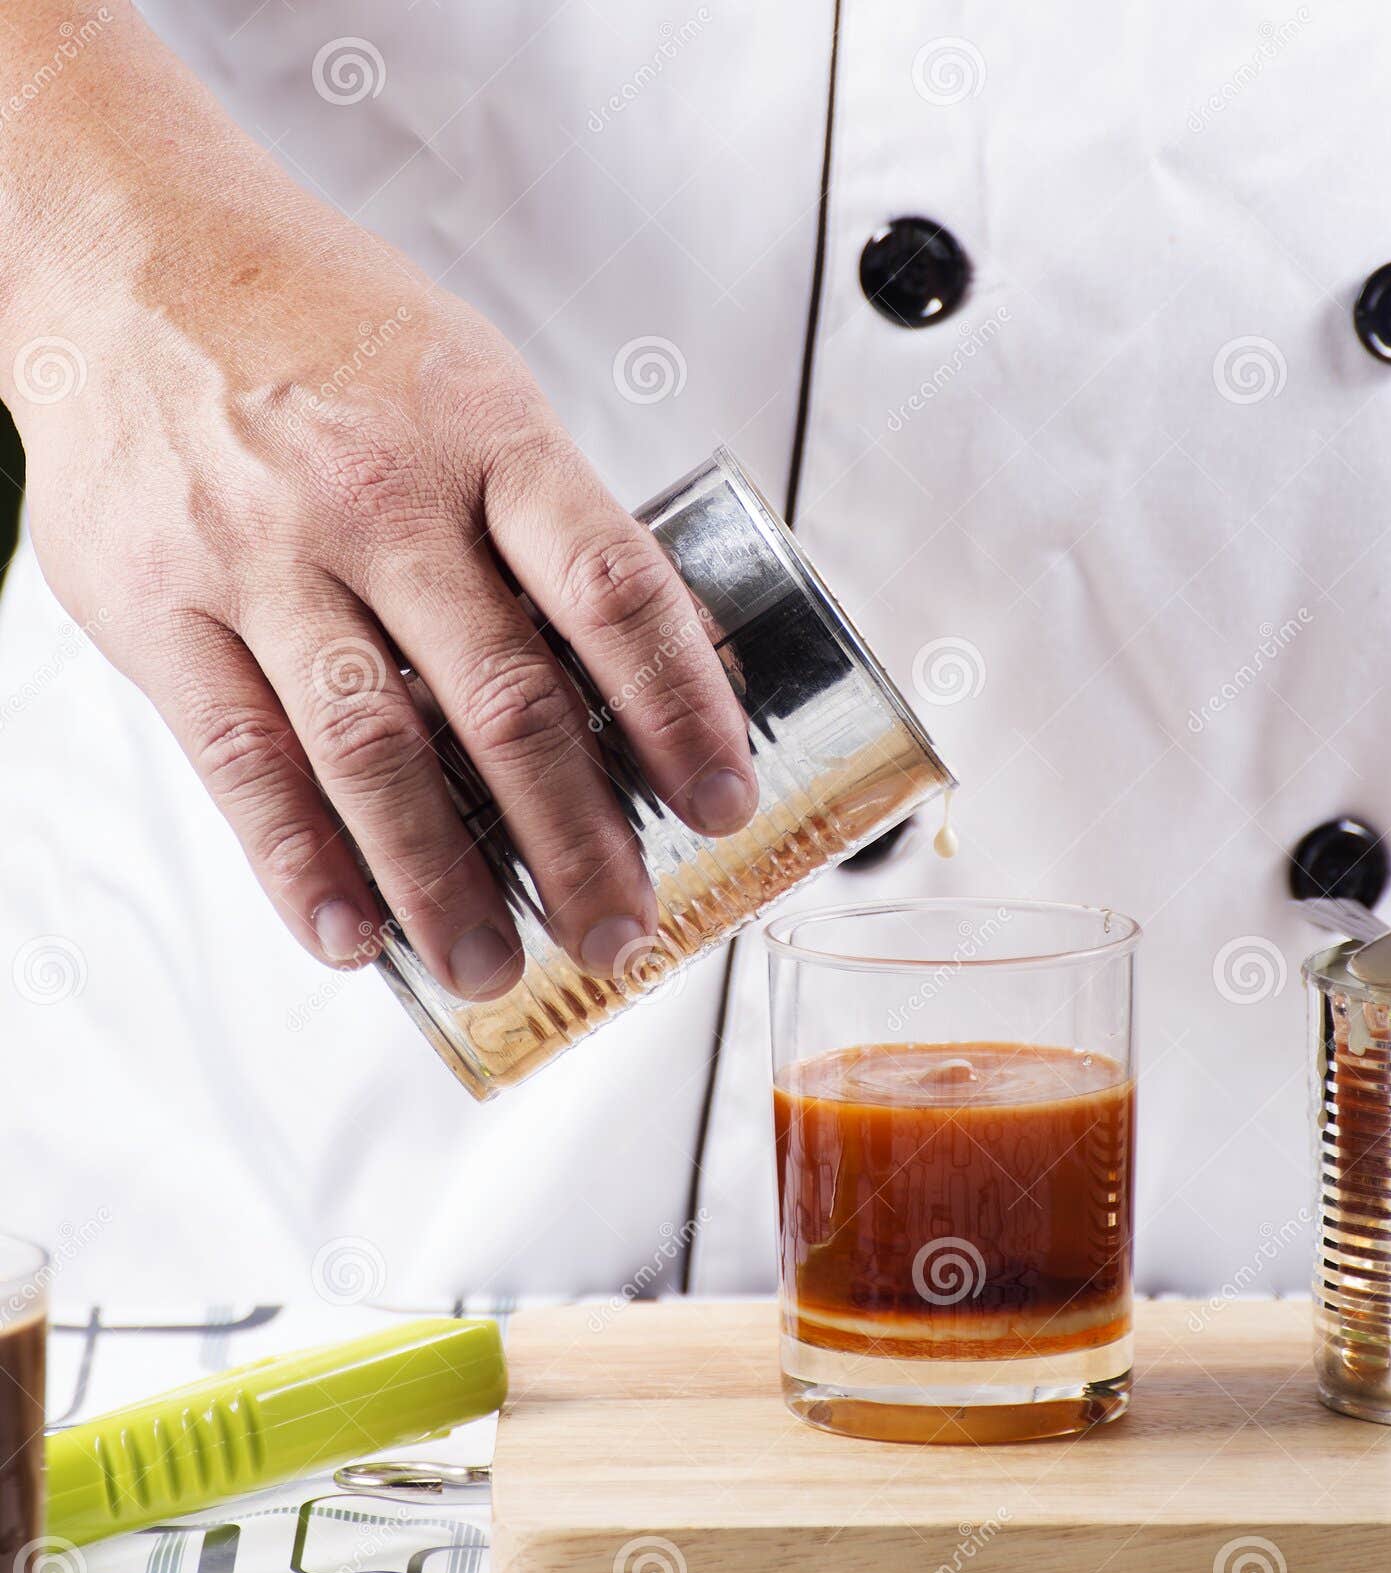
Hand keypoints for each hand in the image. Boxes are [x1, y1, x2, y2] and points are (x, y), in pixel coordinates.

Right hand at [3, 12, 756, 999]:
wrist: (129, 247)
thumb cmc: (325, 327)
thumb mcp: (471, 386)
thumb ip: (545, 525)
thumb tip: (642, 673)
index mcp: (484, 435)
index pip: (613, 592)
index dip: (681, 711)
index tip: (719, 801)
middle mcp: (379, 498)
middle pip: (507, 701)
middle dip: (577, 839)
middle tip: (621, 931)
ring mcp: (264, 557)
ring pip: (376, 749)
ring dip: (445, 881)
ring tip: (495, 965)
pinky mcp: (163, 607)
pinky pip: (241, 758)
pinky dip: (298, 860)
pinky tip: (350, 931)